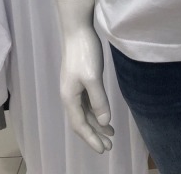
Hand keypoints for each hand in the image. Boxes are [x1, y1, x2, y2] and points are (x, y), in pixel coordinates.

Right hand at [58, 2, 114, 152]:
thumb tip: (104, 122)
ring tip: (110, 133)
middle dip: (94, 134)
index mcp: (69, 98)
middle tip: (109, 146)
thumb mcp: (93, 78)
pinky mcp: (80, 79)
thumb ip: (98, 101)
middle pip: (81, 121)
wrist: (77, 30)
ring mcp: (74, 87)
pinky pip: (86, 102)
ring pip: (84, 112)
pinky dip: (95, 111)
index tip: (104, 150)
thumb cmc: (84, 53)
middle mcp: (69, 95)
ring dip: (96, 123)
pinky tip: (103, 113)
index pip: (80, 125)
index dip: (91, 139)